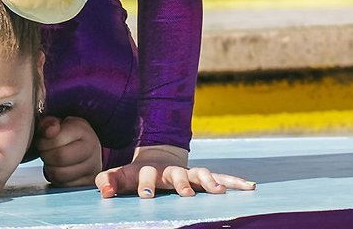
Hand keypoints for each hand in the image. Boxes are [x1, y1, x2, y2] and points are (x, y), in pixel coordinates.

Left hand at [36, 115, 101, 186]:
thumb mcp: (58, 122)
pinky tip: (58, 169)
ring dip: (49, 168)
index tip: (41, 140)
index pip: (56, 139)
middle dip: (45, 155)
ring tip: (51, 160)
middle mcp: (92, 149)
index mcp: (83, 130)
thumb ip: (49, 123)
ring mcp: (93, 168)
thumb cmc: (68, 132)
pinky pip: (65, 186)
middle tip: (44, 151)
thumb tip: (49, 130)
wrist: (87, 145)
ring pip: (60, 175)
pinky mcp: (89, 184)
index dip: (42, 142)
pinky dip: (56, 179)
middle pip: (59, 158)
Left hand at [96, 144, 256, 199]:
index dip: (144, 183)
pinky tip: (250, 187)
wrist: (159, 157)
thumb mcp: (122, 175)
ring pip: (200, 175)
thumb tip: (102, 190)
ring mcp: (189, 173)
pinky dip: (235, 182)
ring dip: (209, 181)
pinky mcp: (202, 177)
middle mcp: (171, 171)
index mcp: (150, 171)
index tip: (144, 194)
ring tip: (217, 191)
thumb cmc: (138, 173)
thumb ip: (110, 181)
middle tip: (184, 192)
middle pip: (176, 175)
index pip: (145, 175)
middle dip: (180, 183)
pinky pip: (222, 179)